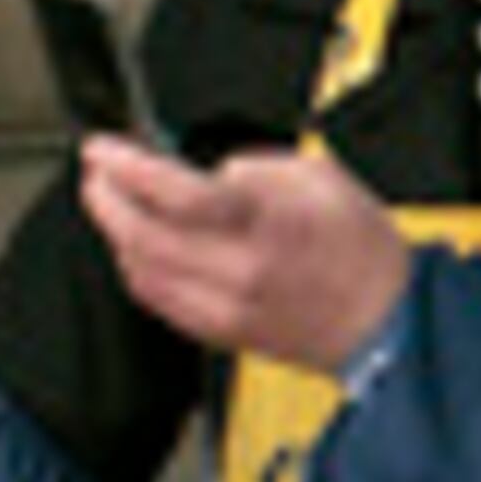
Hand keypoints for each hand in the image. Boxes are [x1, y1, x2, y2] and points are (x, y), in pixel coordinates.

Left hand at [79, 134, 409, 378]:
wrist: (386, 320)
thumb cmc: (363, 251)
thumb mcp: (321, 176)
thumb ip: (256, 169)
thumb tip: (215, 174)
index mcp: (267, 223)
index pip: (176, 194)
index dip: (126, 168)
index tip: (102, 149)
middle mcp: (240, 269)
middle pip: (143, 236)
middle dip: (105, 199)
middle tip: (95, 174)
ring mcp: (227, 306)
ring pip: (142, 271)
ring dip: (116, 234)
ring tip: (112, 204)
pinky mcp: (223, 332)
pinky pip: (159, 300)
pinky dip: (138, 269)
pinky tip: (137, 249)